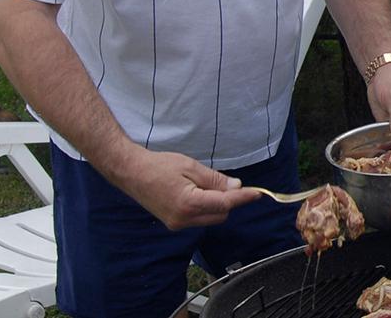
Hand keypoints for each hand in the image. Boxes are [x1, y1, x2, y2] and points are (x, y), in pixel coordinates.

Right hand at [106, 147, 260, 230]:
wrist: (131, 173)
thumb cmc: (159, 165)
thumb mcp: (191, 167)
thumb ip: (215, 180)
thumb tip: (236, 188)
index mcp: (189, 203)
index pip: (225, 203)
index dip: (244, 197)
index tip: (259, 193)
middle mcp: (183, 219)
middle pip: (220, 214)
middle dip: (229, 200)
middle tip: (226, 182)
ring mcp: (177, 224)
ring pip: (211, 218)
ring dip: (217, 205)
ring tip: (203, 184)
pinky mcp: (174, 224)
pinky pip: (199, 218)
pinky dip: (205, 207)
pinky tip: (196, 192)